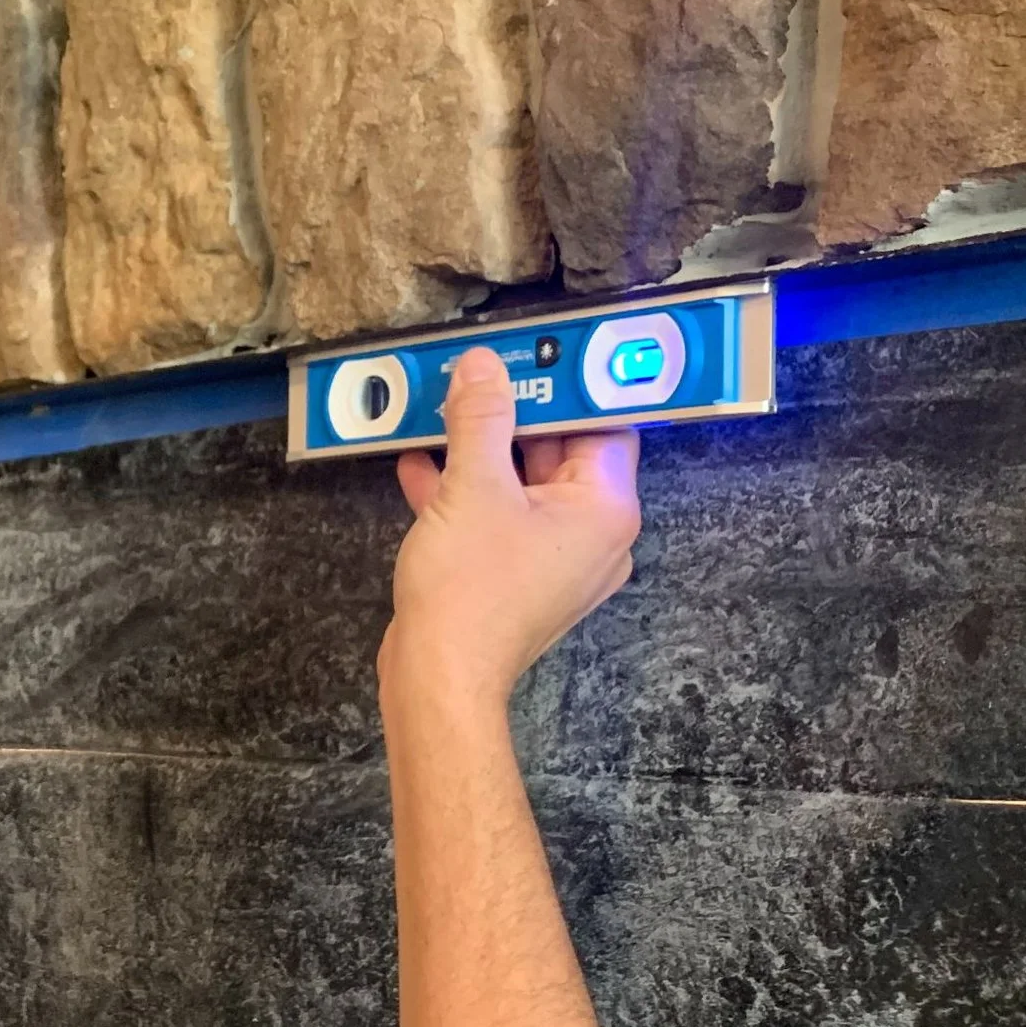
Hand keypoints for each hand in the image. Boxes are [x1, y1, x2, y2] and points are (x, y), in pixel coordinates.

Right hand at [382, 346, 641, 709]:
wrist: (438, 677)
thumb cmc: (469, 588)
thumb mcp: (472, 487)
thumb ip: (480, 419)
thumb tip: (482, 366)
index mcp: (605, 508)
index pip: (605, 423)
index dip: (572, 383)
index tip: (537, 349)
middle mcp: (594, 535)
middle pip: (561, 450)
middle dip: (514, 413)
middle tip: (478, 371)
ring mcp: (556, 560)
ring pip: (524, 485)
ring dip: (482, 450)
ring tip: (440, 411)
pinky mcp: (518, 578)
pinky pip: (501, 518)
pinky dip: (467, 492)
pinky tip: (420, 465)